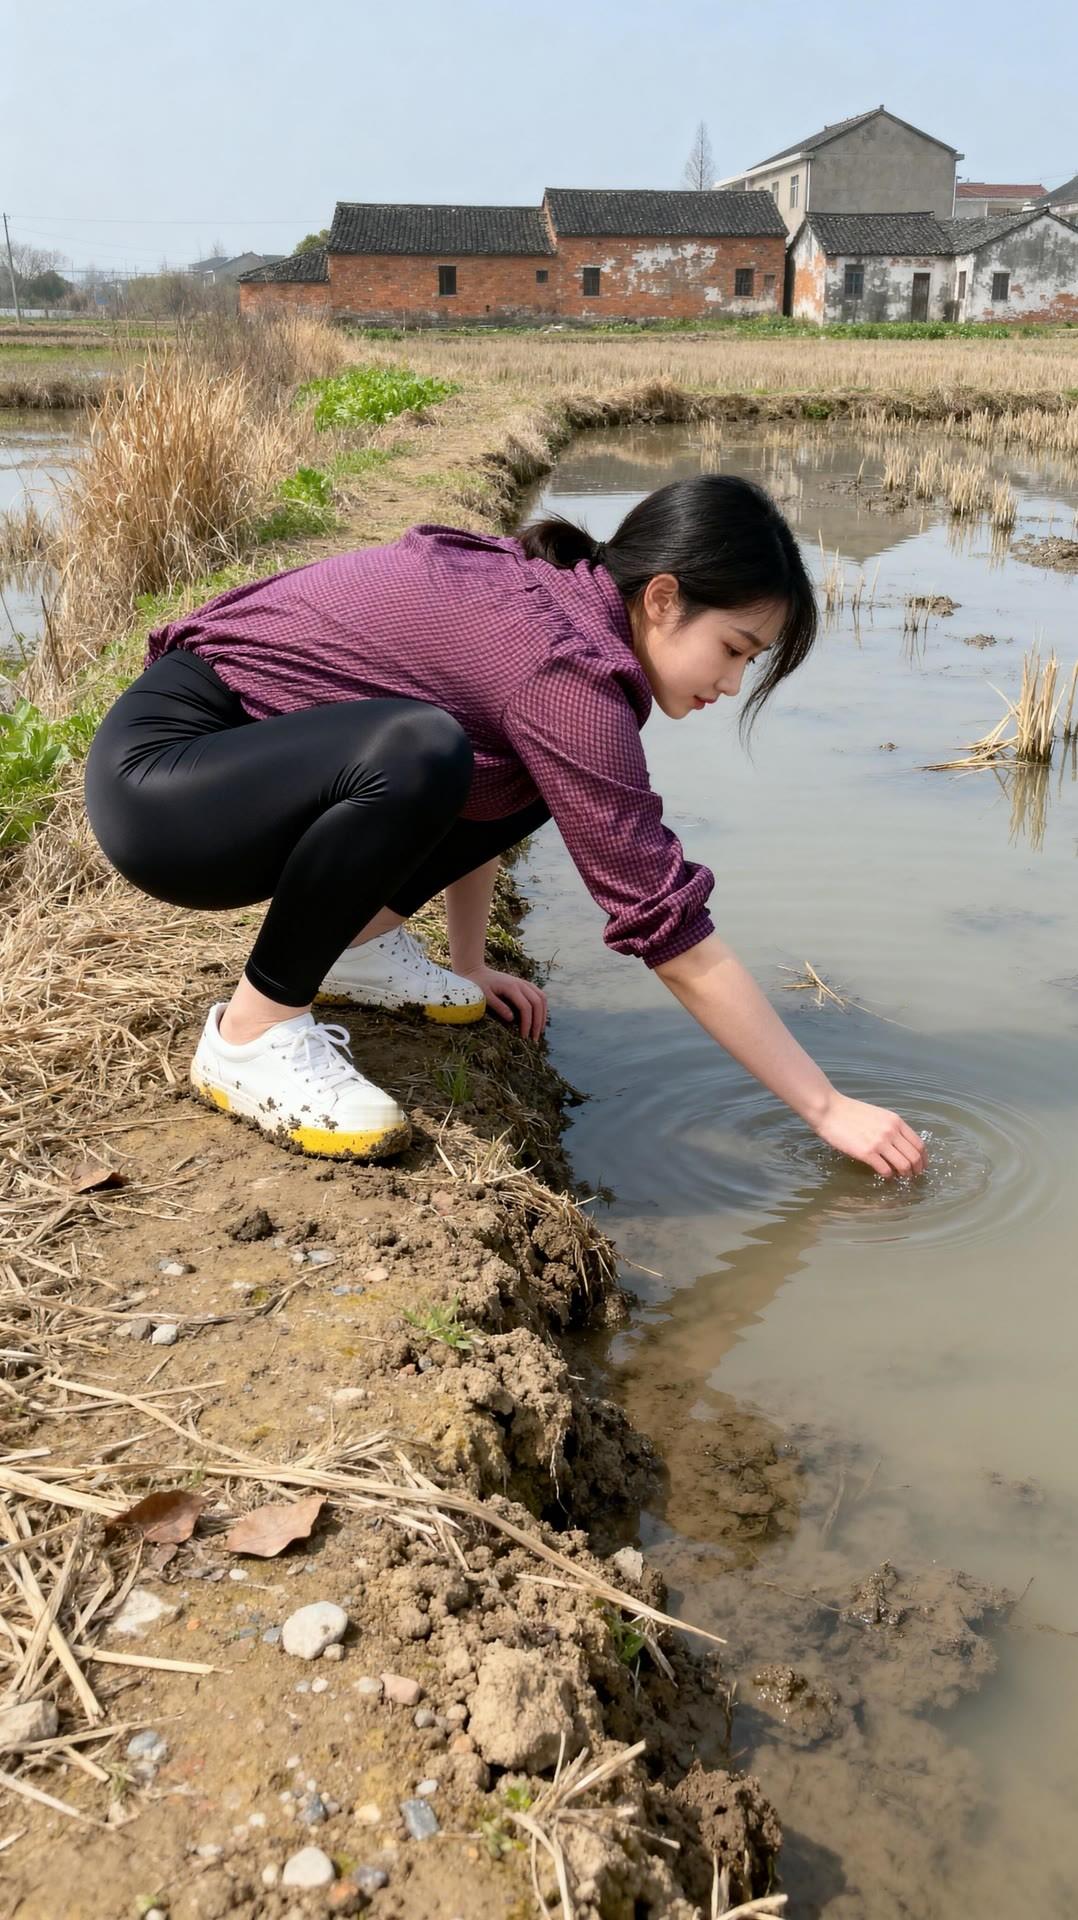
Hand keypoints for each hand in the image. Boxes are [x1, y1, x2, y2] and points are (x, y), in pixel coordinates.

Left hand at [457, 965, 547, 1039]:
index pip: (526, 1007)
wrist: (476, 971)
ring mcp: (523, 982)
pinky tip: (538, 1018)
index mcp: (511, 987)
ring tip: (539, 1030)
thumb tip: (511, 1019)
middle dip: (538, 1022)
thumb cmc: (477, 985)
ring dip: (543, 1015)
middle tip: (535, 1038)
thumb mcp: (484, 997)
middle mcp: (520, 983)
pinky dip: (541, 1007)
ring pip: (542, 998)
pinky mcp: (524, 984)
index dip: (527, 1023)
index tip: (524, 1037)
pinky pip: (539, 994)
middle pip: (538, 1003)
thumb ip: (498, 1006)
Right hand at [812, 1091, 926, 1178]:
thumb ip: (890, 1128)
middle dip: (917, 1170)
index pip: (919, 1144)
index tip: (921, 1166)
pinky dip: (888, 1176)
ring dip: (905, 1175)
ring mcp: (879, 1142)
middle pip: (914, 1157)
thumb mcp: (878, 1115)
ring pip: (903, 1165)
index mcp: (896, 1121)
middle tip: (913, 1176)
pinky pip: (885, 1170)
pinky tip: (885, 1175)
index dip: (923, 1158)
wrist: (829, 1110)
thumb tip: (899, 1146)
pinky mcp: (866, 1153)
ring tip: (901, 1178)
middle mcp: (891, 1132)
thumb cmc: (850, 1112)